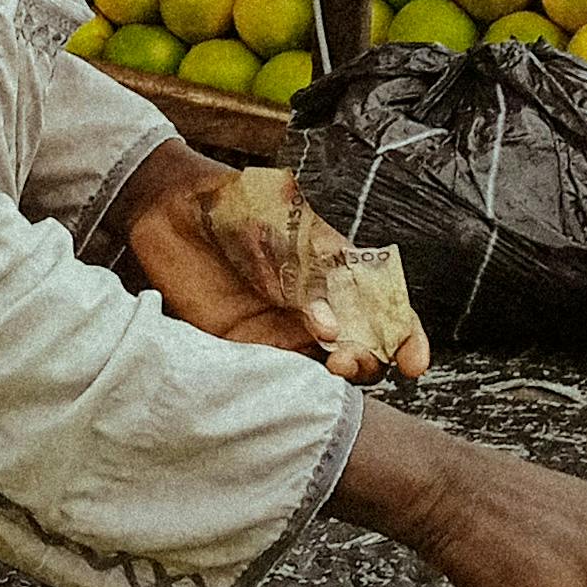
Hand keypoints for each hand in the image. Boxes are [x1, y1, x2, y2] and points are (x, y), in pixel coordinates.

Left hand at [113, 143, 429, 385]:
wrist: (172, 204)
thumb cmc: (235, 200)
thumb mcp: (279, 221)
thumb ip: (305, 268)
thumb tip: (326, 323)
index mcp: (335, 266)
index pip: (383, 305)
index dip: (406, 335)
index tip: (414, 361)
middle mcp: (314, 302)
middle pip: (360, 344)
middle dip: (370, 360)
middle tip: (351, 359)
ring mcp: (279, 326)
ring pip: (322, 366)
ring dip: (336, 376)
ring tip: (331, 369)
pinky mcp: (241, 343)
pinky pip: (274, 372)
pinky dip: (290, 386)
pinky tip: (293, 385)